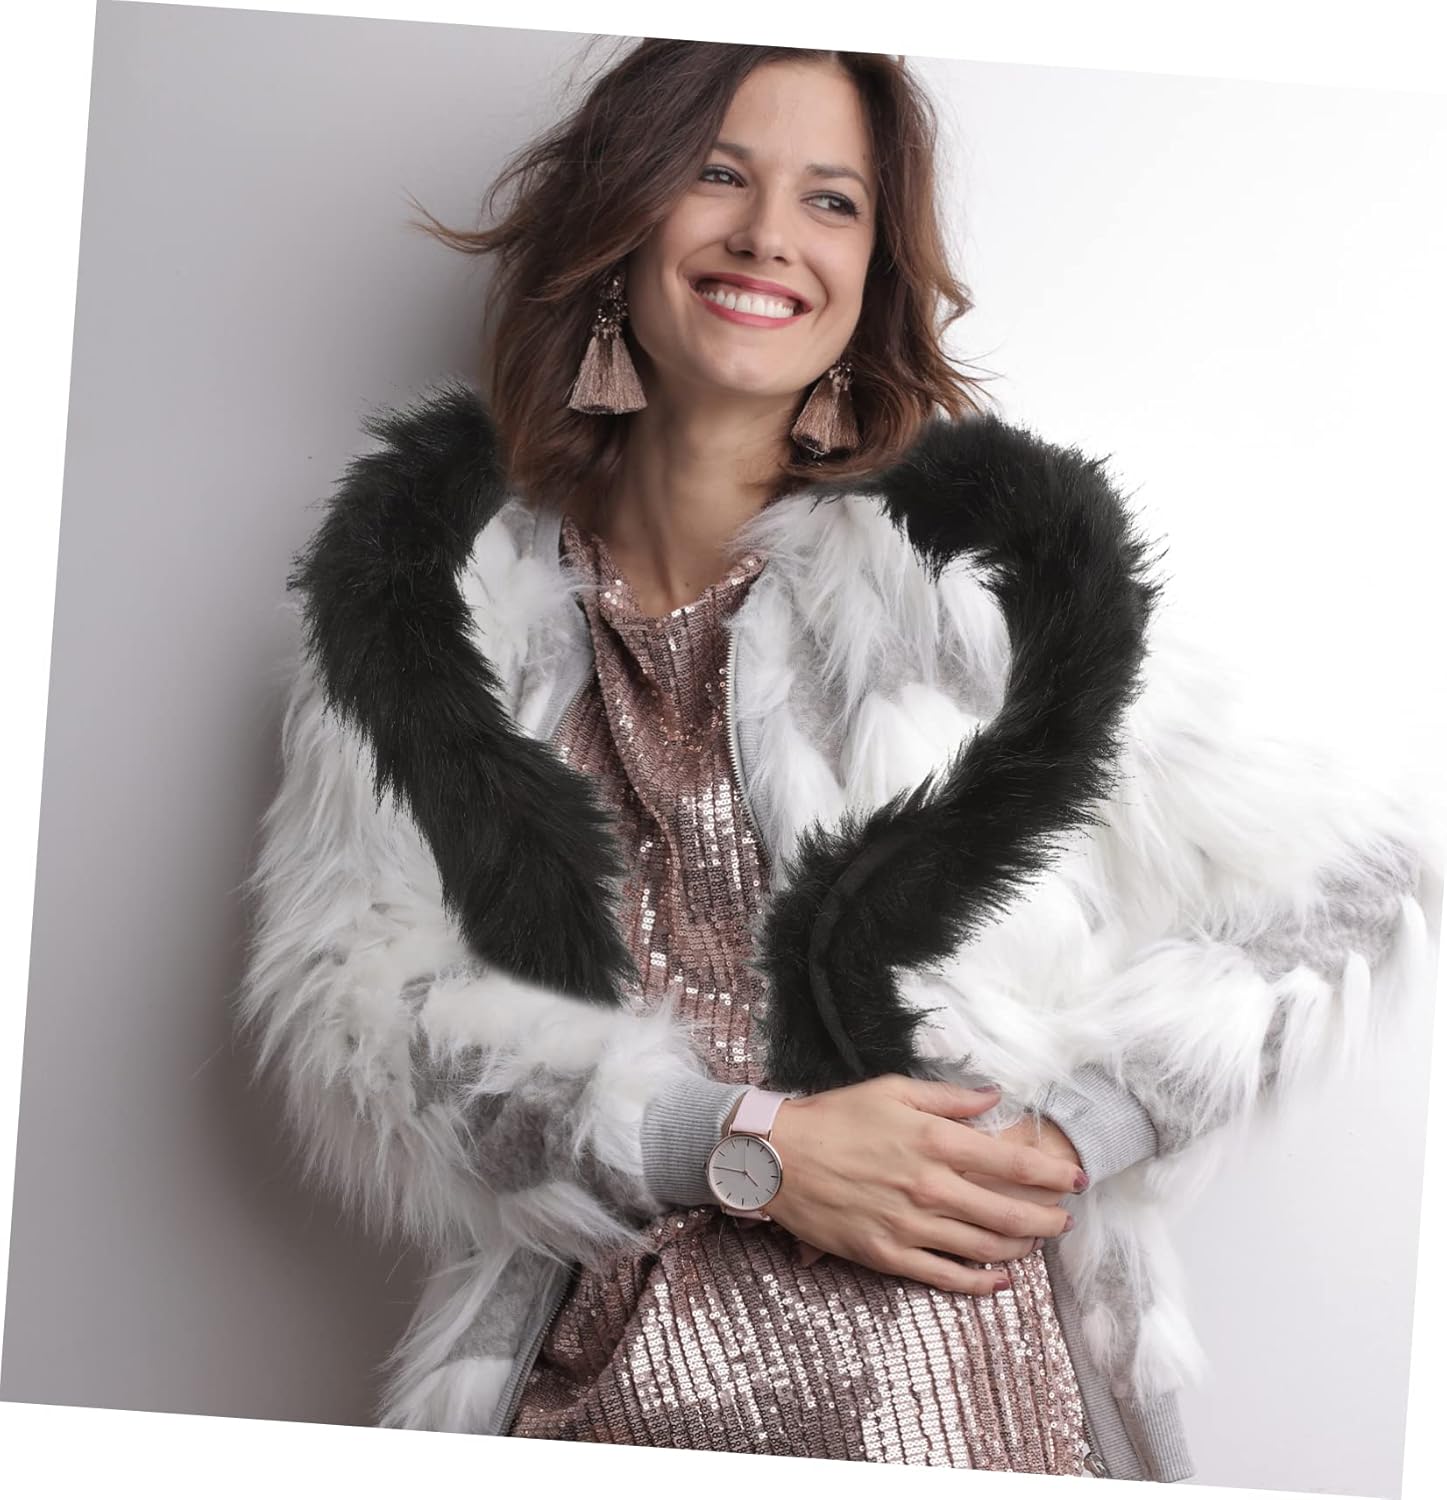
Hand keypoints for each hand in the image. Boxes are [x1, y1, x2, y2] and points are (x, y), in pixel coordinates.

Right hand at [762, 1075, 1083, 1293]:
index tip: (1076, 1179)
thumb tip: (993, 1097)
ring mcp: (910, 1226)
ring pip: (984, 1247)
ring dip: (1021, 1248)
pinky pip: (945, 1277)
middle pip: (1010, 1213)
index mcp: (935, 1142)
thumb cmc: (834, 1116)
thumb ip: (949, 1098)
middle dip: (1048, 1219)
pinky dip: (979, 1283)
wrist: (776, 1157)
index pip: (1014, 1165)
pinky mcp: (887, 1255)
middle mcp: (930, 1187)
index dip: (1053, 1175)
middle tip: (1067, 1218)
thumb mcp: (892, 1090)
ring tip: (1037, 1242)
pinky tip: (998, 1280)